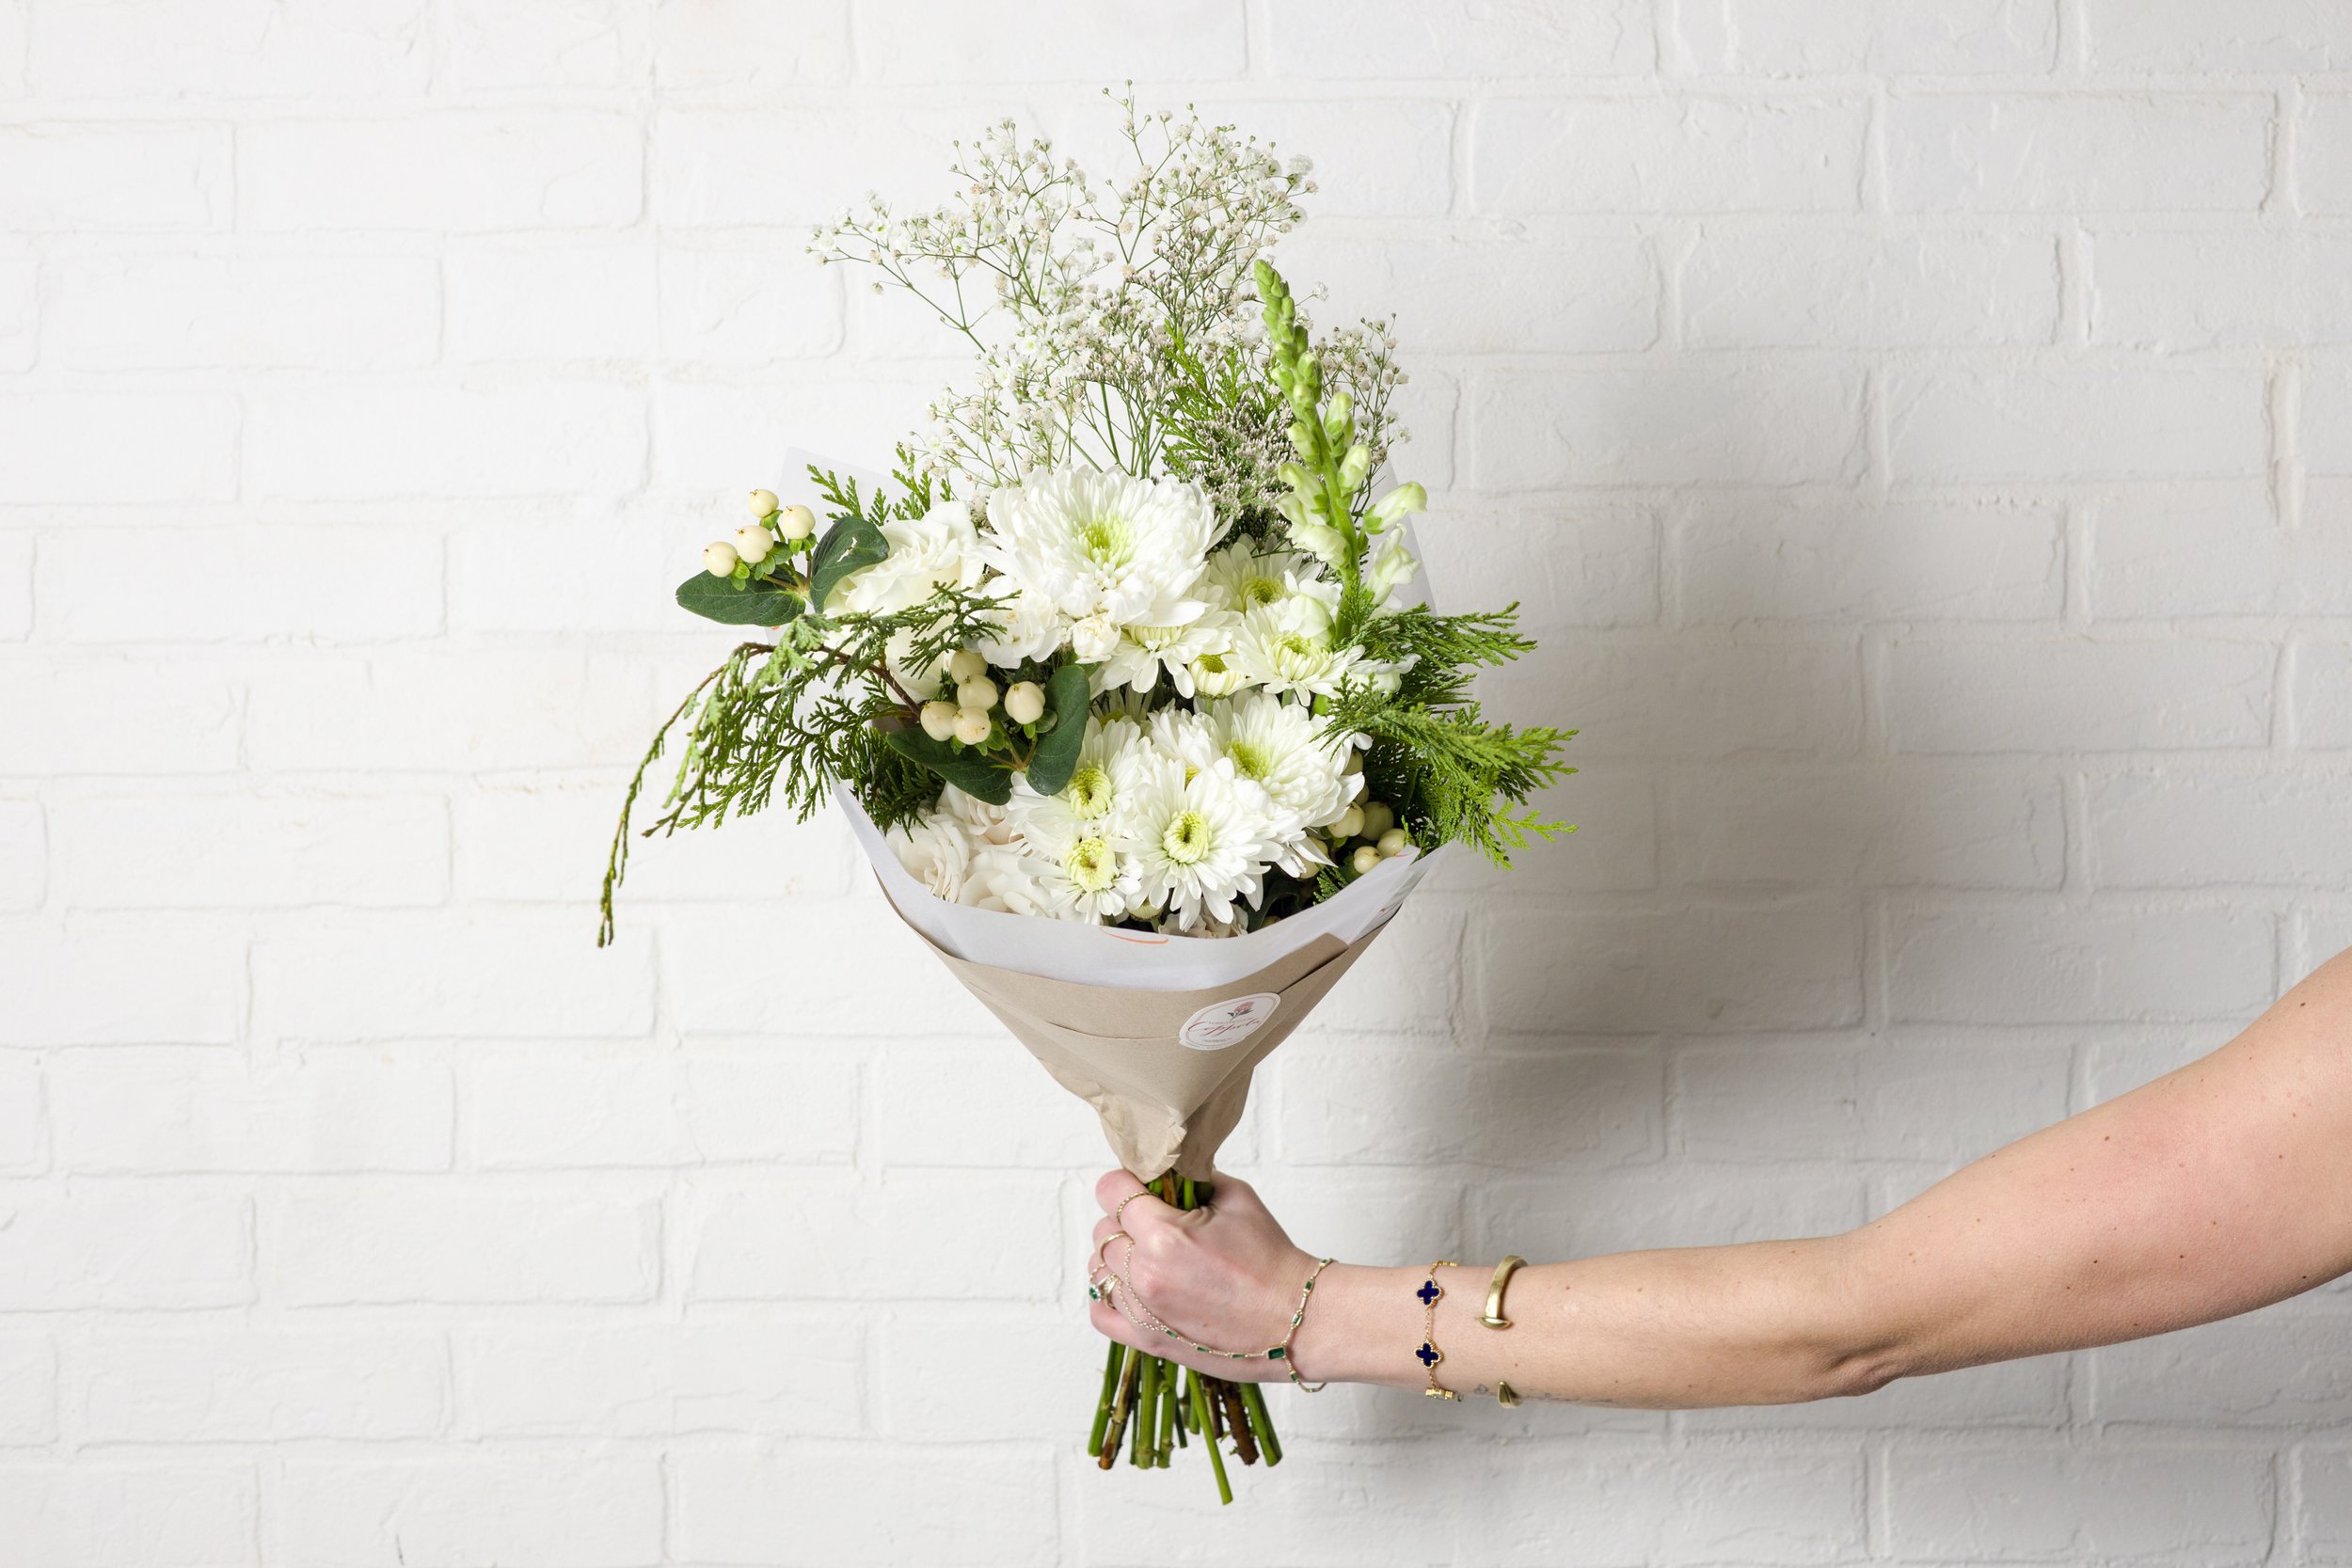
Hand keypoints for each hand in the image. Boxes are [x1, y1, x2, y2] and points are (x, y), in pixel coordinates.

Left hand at [1086, 1169, 1320, 1383]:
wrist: (1294, 1319)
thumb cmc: (1272, 1260)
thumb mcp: (1237, 1197)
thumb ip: (1193, 1177)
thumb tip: (1167, 1169)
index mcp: (1165, 1235)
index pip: (1110, 1190)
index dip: (1127, 1182)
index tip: (1143, 1188)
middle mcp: (1145, 1274)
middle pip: (1104, 1228)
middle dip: (1127, 1218)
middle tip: (1159, 1222)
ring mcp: (1142, 1312)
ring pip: (1099, 1268)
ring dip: (1119, 1256)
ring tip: (1151, 1256)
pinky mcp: (1147, 1341)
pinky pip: (1099, 1312)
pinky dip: (1110, 1295)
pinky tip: (1136, 1286)